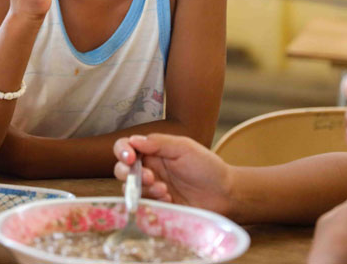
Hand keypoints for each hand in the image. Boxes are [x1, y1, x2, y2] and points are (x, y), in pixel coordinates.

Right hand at [113, 134, 232, 216]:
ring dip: (144, 189)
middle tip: (150, 177)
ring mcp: (152, 189)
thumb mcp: (184, 148)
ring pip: (130, 189)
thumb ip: (158, 143)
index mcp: (153, 152)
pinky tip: (169, 199)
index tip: (130, 157)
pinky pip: (143, 204)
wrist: (225, 195)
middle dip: (129, 173)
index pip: (126, 147)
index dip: (122, 151)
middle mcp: (149, 169)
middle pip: (121, 169)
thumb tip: (133, 140)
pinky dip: (153, 201)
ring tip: (165, 190)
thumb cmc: (207, 168)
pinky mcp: (157, 206)